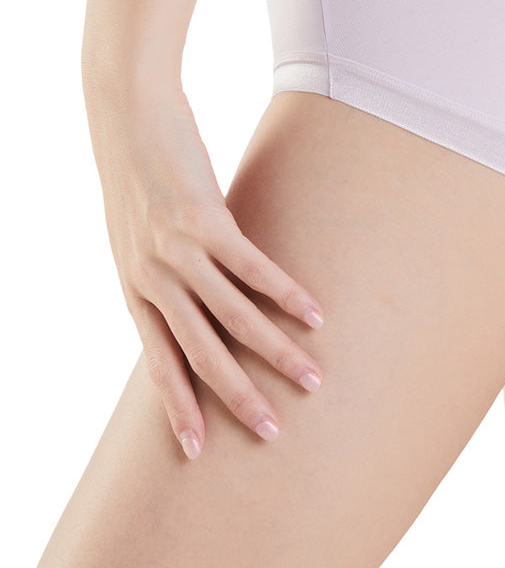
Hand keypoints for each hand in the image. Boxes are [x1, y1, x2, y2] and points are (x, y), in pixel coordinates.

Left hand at [84, 81, 324, 458]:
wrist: (126, 116)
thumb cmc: (138, 172)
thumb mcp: (138, 234)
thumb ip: (164, 271)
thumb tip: (197, 295)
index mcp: (133, 288)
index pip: (159, 363)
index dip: (179, 408)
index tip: (198, 451)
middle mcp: (151, 279)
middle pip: (200, 354)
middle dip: (237, 398)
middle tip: (272, 431)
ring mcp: (177, 252)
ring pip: (233, 319)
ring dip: (276, 352)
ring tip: (311, 377)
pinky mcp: (206, 221)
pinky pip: (254, 269)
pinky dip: (287, 294)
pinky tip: (315, 313)